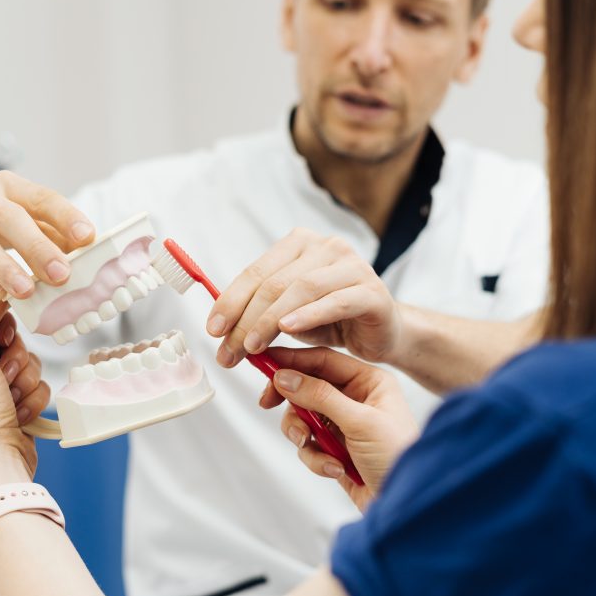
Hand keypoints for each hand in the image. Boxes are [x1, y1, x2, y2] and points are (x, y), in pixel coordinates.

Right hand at [0, 171, 95, 299]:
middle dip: (38, 245)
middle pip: (9, 217)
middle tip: (63, 273)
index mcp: (5, 186)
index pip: (40, 196)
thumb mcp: (6, 216)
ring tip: (28, 290)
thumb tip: (83, 251)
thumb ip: (42, 230)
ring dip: (5, 266)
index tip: (88, 236)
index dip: (65, 216)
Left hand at [0, 299, 51, 505]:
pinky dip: (33, 399)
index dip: (0, 326)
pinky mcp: (17, 404)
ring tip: (11, 400)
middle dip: (17, 359)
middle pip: (12, 340)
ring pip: (30, 362)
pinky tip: (20, 414)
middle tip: (5, 376)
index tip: (4, 338)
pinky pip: (39, 386)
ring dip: (26, 381)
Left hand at [207, 228, 402, 368]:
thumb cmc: (330, 320)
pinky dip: (308, 315)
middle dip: (245, 320)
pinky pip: (335, 301)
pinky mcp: (372, 291)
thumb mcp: (287, 314)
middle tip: (230, 352)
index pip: (256, 272)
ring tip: (252, 347)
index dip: (230, 301)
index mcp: (299, 244)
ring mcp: (352, 265)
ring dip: (270, 321)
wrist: (381, 331)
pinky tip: (288, 330)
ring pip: (301, 289)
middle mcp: (326, 246)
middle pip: (274, 283)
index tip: (213, 330)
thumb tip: (219, 332)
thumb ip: (258, 315)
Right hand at [259, 347, 418, 509]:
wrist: (406, 504)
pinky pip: (310, 447)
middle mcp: (356, 400)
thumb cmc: (398, 457)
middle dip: (292, 402)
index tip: (264, 361)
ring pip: (303, 419)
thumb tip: (284, 377)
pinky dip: (317, 459)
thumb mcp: (360, 422)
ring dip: (303, 435)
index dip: (293, 360)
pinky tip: (336, 470)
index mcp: (369, 382)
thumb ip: (320, 396)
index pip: (323, 361)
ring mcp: (344, 426)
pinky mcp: (336, 451)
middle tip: (268, 403)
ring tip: (313, 446)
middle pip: (307, 388)